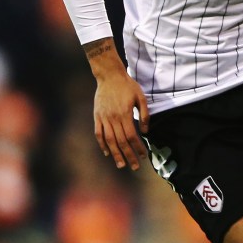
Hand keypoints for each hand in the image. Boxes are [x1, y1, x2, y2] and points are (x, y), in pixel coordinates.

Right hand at [84, 38, 149, 169]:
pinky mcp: (97, 116)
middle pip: (121, 141)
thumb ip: (145, 114)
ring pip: (109, 140)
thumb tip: (145, 131)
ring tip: (121, 165)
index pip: (132, 136)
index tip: (143, 156)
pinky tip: (107, 153)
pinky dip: (102, 144)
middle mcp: (113, 118)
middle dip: (128, 155)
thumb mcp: (141, 97)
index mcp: (125, 113)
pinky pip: (98, 133)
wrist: (109, 76)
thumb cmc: (127, 86)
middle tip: (134, 167)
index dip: (137, 147)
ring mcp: (103, 118)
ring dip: (115, 154)